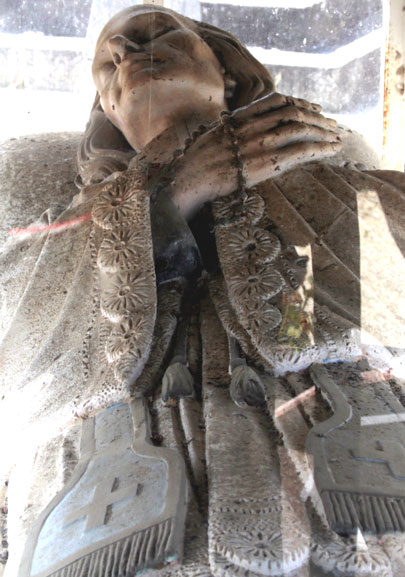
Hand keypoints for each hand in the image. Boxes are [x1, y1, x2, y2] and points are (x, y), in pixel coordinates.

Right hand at [172, 93, 341, 218]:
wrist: (186, 178)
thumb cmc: (194, 164)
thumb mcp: (212, 137)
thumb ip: (229, 130)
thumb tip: (236, 131)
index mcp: (240, 118)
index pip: (278, 101)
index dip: (300, 103)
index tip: (314, 107)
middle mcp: (252, 126)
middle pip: (294, 112)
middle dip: (317, 118)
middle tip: (332, 124)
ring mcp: (258, 143)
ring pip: (301, 128)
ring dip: (323, 132)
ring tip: (338, 138)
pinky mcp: (264, 163)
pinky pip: (299, 152)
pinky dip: (320, 148)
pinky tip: (332, 150)